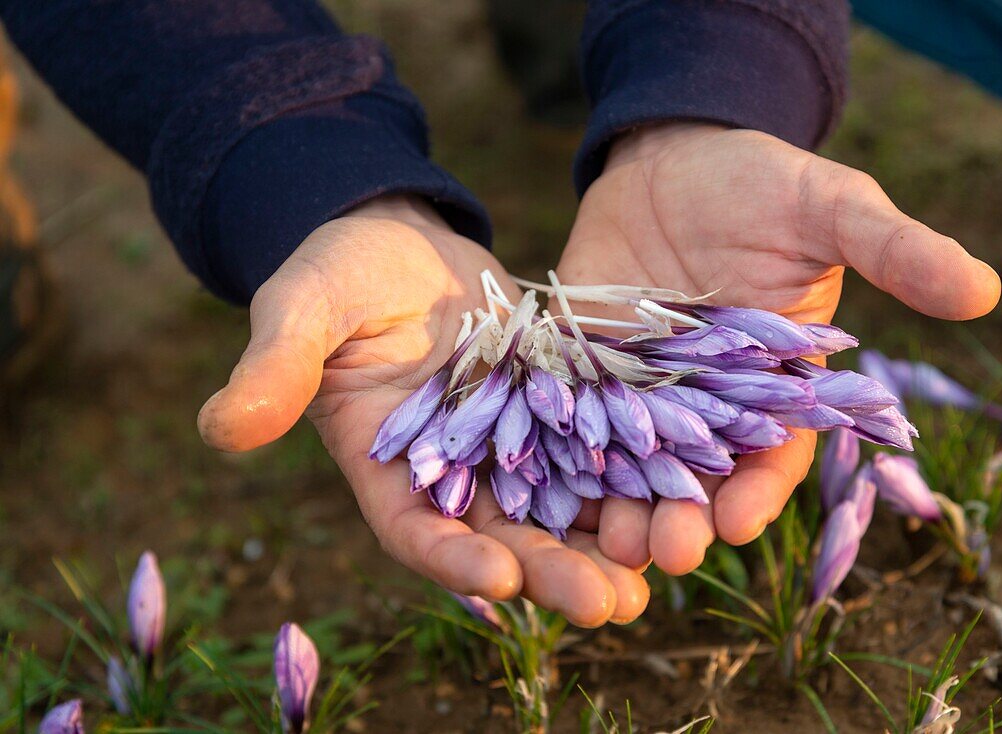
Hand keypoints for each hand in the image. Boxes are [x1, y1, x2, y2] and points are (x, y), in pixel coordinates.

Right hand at [198, 195, 648, 625]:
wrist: (399, 239)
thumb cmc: (339, 272)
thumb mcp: (303, 307)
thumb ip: (274, 364)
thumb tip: (220, 427)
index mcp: (387, 463)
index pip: (415, 528)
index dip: (452, 555)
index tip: (498, 575)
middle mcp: (454, 469)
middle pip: (503, 534)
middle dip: (552, 571)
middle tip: (608, 604)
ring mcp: (509, 442)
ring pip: (561, 507)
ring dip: (606, 543)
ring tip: (657, 574)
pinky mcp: (555, 407)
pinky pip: (598, 449)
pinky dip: (632, 475)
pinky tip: (679, 495)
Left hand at [556, 123, 1000, 573]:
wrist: (672, 155)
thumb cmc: (762, 181)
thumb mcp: (829, 207)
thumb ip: (892, 249)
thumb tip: (981, 288)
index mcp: (774, 385)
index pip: (772, 454)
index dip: (758, 491)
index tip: (736, 521)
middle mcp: (706, 402)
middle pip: (696, 476)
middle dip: (680, 518)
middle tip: (660, 553)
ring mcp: (640, 390)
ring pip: (630, 465)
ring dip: (619, 507)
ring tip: (603, 541)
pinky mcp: (582, 368)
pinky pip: (570, 420)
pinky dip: (560, 455)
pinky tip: (542, 486)